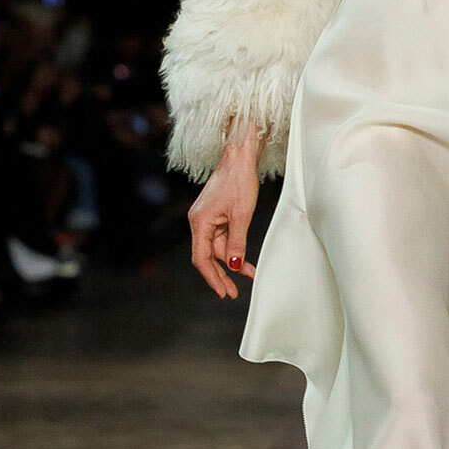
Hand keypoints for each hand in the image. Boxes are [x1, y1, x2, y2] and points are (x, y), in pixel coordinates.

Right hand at [188, 125, 261, 298]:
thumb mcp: (242, 214)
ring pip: (217, 248)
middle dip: (220, 275)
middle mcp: (199, 222)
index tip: (223, 293)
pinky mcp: (217, 214)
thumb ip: (237, 242)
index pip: (201, 258)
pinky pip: (223, 237)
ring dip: (231, 262)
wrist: (240, 155)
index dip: (212, 277)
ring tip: (248, 276)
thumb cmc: (239, 180)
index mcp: (199, 222)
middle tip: (232, 293)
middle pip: (207, 256)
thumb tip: (233, 265)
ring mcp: (208, 218)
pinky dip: (234, 248)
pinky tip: (244, 260)